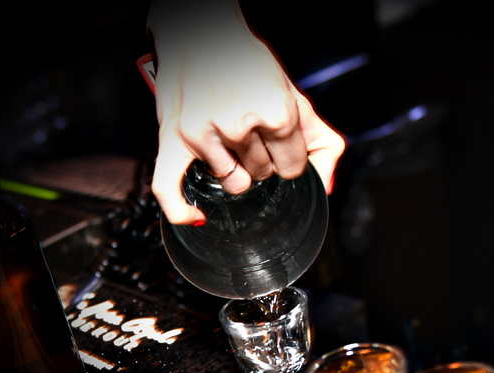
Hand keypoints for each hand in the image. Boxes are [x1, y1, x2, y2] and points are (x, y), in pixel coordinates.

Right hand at [148, 0, 343, 224]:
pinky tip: (196, 216)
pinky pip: (168, 188)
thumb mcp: (295, 98)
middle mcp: (240, 124)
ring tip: (231, 142)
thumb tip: (326, 188)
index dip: (289, 157)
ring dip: (237, 171)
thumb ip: (321, 142)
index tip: (279, 141)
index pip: (293, 168)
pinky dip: (180, 209)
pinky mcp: (172, 137)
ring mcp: (203, 132)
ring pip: (234, 183)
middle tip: (252, 130)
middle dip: (264, 160)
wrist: (201, 34)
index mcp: (277, 112)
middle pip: (263, 176)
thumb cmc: (249, 65)